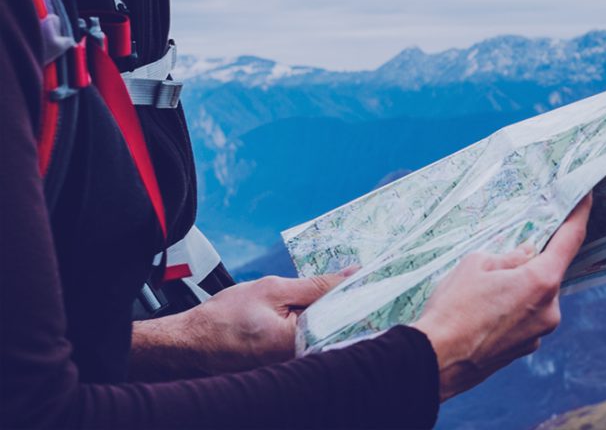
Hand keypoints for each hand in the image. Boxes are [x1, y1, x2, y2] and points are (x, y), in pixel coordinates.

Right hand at [129, 271, 352, 378]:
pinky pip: (310, 341)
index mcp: (298, 345)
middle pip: (337, 330)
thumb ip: (316, 286)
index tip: (380, 280)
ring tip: (341, 288)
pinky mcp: (284, 366)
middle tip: (361, 279)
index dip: (362, 297)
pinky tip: (318, 305)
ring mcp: (291, 367)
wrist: (190, 343)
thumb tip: (351, 275)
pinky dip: (316, 322)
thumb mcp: (274, 290)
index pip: (343, 319)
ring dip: (333, 312)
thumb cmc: (225, 317)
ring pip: (325, 335)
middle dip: (349, 304)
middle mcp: (298, 363)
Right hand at [413, 195, 591, 400]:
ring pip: (536, 294)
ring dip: (519, 285)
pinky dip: (513, 306)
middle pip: (549, 270)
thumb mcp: (477, 264)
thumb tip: (527, 254)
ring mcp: (539, 333)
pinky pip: (527, 315)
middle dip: (531, 259)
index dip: (579, 214)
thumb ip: (509, 256)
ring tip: (483, 289)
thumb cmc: (454, 308)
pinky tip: (484, 309)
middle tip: (503, 254)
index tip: (585, 195)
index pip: (570, 240)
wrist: (436, 361)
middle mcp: (549, 309)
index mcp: (542, 281)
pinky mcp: (526, 348)